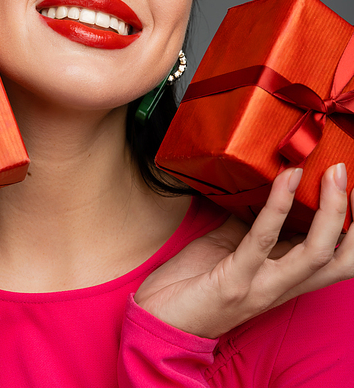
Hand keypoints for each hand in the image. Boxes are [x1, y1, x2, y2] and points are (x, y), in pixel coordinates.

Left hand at [135, 164, 353, 338]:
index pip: (335, 256)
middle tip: (348, 176)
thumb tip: (263, 186)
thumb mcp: (230, 247)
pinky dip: (277, 206)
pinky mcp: (235, 281)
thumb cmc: (194, 283)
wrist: (159, 320)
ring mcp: (261, 287)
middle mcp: (282, 287)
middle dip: (352, 218)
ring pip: (314, 253)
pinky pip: (262, 241)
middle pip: (340, 259)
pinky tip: (285, 179)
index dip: (352, 227)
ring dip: (329, 210)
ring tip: (330, 173)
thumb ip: (252, 223)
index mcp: (284, 278)